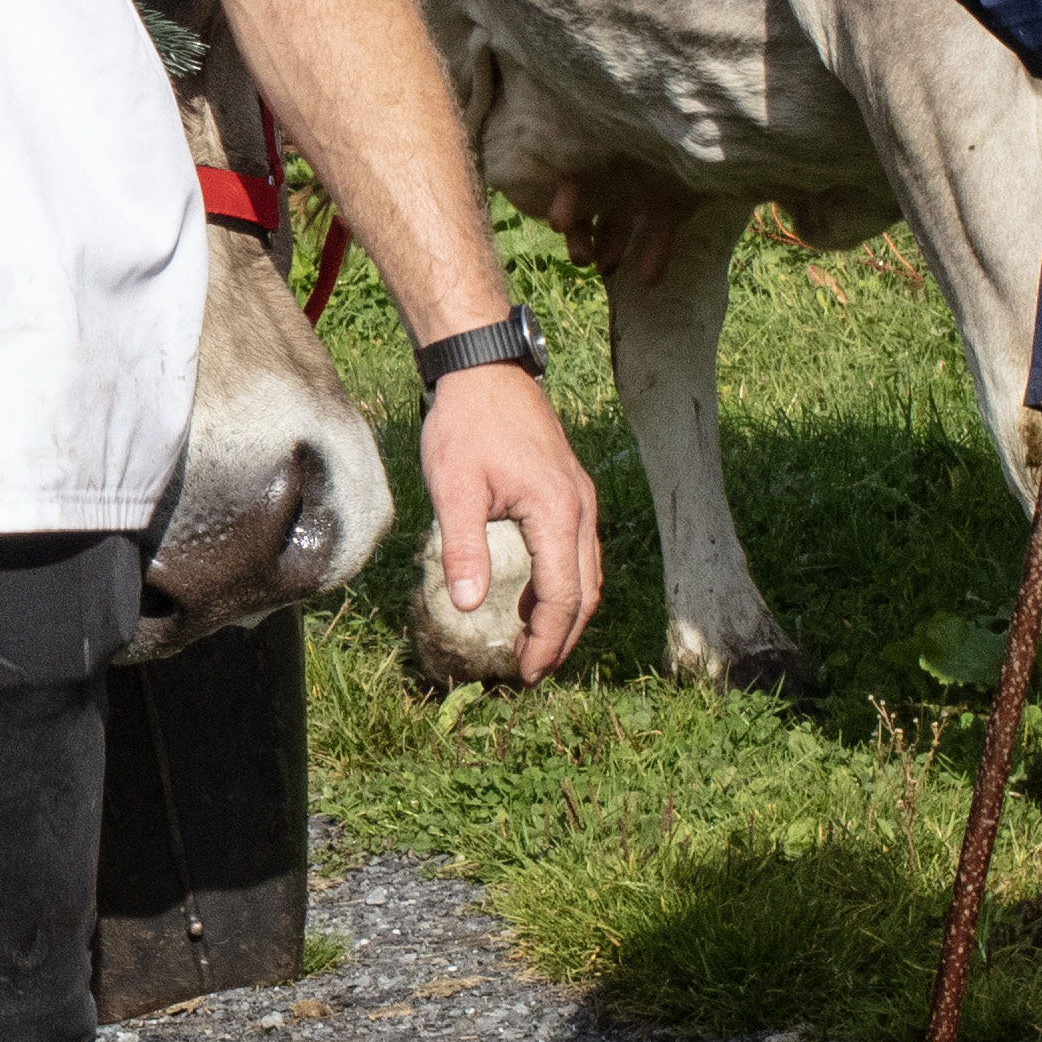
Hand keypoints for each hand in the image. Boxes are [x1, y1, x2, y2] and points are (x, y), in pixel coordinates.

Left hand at [421, 355, 600, 680]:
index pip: (563, 596)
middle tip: (532, 671)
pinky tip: (534, 597)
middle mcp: (581, 509)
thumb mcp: (454, 488)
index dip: (546, 640)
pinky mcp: (570, 490)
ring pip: (588, 572)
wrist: (483, 368)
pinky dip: (565, 583)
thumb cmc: (466, 423)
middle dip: (562, 637)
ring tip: (535, 644)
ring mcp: (581, 498)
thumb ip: (462, 548)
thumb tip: (469, 605)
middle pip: (586, 592)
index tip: (525, 673)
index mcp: (558, 512)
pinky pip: (578, 551)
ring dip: (566, 613)